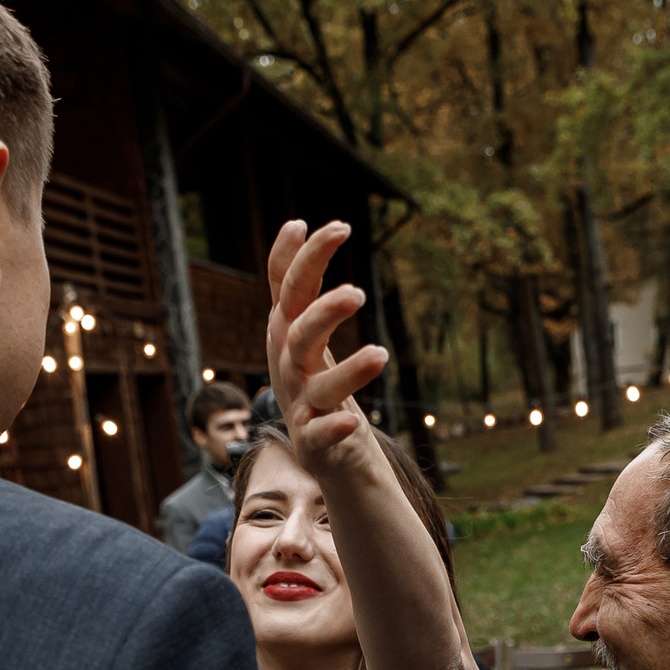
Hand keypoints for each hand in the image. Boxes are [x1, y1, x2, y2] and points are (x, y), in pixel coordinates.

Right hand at [263, 219, 388, 467]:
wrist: (318, 445)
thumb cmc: (311, 378)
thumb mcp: (300, 327)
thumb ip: (297, 281)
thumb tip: (293, 224)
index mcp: (288, 333)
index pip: (290, 289)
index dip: (307, 259)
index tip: (340, 227)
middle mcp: (289, 365)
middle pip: (300, 333)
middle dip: (326, 312)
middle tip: (359, 293)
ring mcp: (301, 404)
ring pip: (319, 385)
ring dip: (349, 371)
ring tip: (381, 354)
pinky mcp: (312, 442)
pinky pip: (320, 434)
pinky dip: (333, 428)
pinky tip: (353, 424)